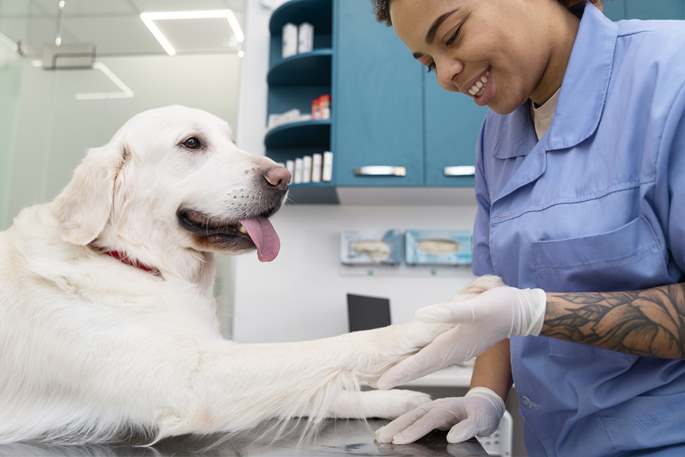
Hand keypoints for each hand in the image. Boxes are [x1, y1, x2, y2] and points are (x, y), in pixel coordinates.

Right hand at [375, 387, 504, 443]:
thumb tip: (452, 436)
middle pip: (412, 416)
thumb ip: (468, 428)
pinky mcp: (430, 414)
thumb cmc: (483, 412)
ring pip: (409, 417)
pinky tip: (392, 432)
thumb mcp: (481, 421)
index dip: (413, 431)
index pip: (427, 421)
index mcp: (446, 408)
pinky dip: (400, 424)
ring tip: (380, 436)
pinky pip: (412, 419)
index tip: (400, 440)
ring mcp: (431, 409)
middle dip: (396, 427)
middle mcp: (435, 407)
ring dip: (394, 425)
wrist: (486, 403)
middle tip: (381, 438)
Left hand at [377, 282, 545, 388]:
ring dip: (410, 369)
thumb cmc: (502, 308)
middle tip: (379, 383)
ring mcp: (458, 348)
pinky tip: (419, 358)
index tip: (382, 382)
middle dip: (401, 375)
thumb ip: (449, 311)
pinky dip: (423, 359)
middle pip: (422, 365)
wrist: (523, 312)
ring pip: (428, 361)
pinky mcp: (463, 342)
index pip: (421, 362)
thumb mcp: (476, 306)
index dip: (400, 372)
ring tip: (393, 374)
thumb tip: (421, 314)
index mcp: (453, 344)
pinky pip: (437, 354)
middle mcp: (454, 350)